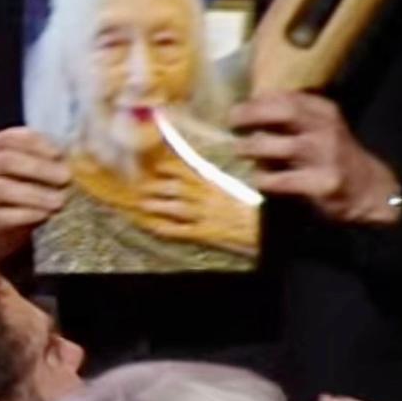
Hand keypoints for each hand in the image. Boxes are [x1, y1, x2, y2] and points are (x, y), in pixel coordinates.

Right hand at [0, 127, 70, 256]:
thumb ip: (48, 158)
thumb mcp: (34, 170)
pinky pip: (0, 216)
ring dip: (35, 193)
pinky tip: (44, 215)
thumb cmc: (25, 190)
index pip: (10, 137)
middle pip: (6, 160)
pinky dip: (25, 214)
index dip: (37, 144)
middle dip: (39, 168)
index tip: (60, 154)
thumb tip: (75, 154)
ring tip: (59, 200)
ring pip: (1, 188)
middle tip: (66, 177)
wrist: (7, 228)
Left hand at [134, 151, 258, 255]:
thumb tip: (193, 169)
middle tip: (139, 186)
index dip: (167, 168)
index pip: (186, 171)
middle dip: (155, 187)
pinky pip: (180, 231)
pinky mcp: (204, 234)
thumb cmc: (247, 210)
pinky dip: (164, 229)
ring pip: (174, 208)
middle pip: (175, 188)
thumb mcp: (228, 189)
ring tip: (141, 204)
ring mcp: (203, 216)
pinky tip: (152, 227)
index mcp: (212, 184)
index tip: (154, 166)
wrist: (262, 229)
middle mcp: (205, 197)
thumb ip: (210, 181)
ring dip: (155, 205)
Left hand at [233, 93, 401, 225]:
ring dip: (252, 148)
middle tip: (231, 122)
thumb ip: (292, 116)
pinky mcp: (322, 184)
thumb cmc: (333, 155)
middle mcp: (327, 129)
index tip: (236, 106)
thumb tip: (246, 108)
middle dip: (253, 113)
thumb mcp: (320, 127)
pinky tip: (257, 179)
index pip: (288, 96)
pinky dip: (264, 179)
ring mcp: (326, 156)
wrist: (371, 191)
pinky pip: (283, 179)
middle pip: (286, 111)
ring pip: (281, 146)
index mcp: (324, 111)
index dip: (258, 100)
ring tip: (238, 150)